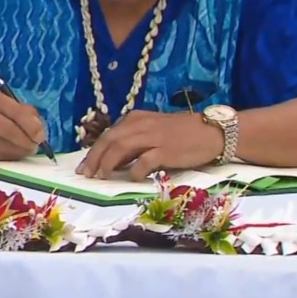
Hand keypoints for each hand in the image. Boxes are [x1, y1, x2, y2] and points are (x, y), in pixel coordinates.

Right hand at [0, 87, 47, 159]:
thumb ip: (19, 111)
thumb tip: (40, 129)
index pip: (17, 112)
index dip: (33, 127)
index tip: (40, 137)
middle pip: (11, 130)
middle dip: (27, 143)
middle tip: (33, 148)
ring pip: (4, 146)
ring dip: (17, 153)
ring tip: (22, 152)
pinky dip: (5, 158)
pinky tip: (8, 156)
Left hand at [76, 110, 223, 180]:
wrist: (212, 132)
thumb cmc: (182, 133)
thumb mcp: (153, 131)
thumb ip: (134, 142)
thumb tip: (113, 161)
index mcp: (136, 119)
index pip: (108, 135)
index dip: (94, 151)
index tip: (84, 167)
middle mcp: (141, 125)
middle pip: (110, 140)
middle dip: (94, 158)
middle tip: (86, 174)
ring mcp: (153, 137)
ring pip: (121, 147)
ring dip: (108, 163)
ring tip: (103, 177)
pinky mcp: (166, 150)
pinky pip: (144, 161)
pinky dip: (134, 170)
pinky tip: (132, 178)